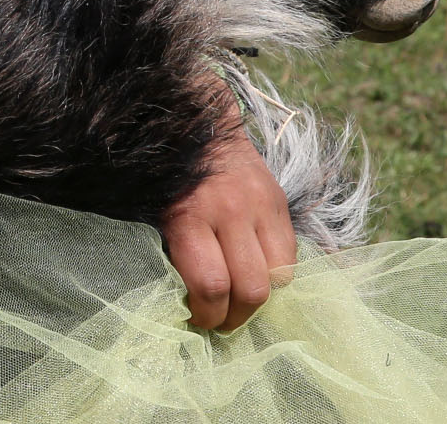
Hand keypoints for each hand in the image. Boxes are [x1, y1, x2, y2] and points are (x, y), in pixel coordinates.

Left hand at [160, 125, 296, 330]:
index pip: (211, 286)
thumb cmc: (167, 178)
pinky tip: (255, 270)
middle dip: (236, 318)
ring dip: (260, 297)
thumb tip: (183, 300)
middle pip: (250, 291)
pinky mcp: (280, 202)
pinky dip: (276, 273)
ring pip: (278, 278)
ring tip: (239, 298)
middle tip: (221, 320)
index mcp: (189, 217)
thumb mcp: (155, 214)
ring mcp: (260, 206)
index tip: (196, 320)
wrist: (200, 125)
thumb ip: (173, 254)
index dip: (206, 316)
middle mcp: (230, 212)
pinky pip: (291, 255)